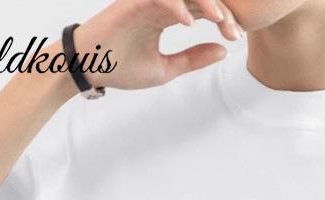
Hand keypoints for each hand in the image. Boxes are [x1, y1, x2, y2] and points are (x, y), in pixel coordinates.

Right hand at [72, 0, 242, 90]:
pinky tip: (189, 22)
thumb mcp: (166, 68)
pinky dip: (176, 6)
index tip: (236, 38)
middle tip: (235, 31)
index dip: (223, 21)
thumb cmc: (121, 67)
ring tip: (220, 20)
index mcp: (167, 14)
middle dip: (221, 12)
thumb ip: (193, 59)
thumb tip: (223, 50)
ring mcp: (145, 0)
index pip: (201, 10)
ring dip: (204, 3)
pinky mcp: (132, 2)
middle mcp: (158, 3)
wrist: (88, 67)